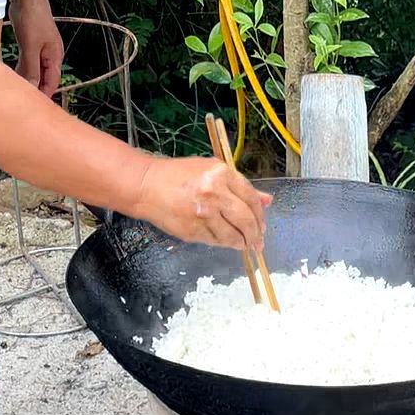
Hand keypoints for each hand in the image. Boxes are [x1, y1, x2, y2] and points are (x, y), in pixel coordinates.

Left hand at [12, 2, 63, 97]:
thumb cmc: (33, 16)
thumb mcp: (31, 46)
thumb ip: (31, 68)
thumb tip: (31, 88)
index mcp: (55, 55)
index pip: (52, 82)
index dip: (44, 96)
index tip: (34, 108)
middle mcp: (49, 53)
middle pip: (43, 78)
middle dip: (34, 90)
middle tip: (21, 103)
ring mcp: (39, 47)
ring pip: (33, 70)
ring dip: (25, 79)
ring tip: (13, 91)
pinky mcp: (29, 42)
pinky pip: (26, 61)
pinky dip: (20, 69)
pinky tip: (10, 74)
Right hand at [131, 157, 273, 250]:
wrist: (147, 186)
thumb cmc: (179, 175)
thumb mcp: (212, 170)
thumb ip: (240, 186)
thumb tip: (267, 200)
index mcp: (221, 174)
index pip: (251, 199)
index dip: (261, 215)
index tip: (263, 225)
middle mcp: (213, 193)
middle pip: (246, 220)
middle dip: (256, 234)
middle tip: (258, 242)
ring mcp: (203, 214)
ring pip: (232, 235)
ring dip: (241, 242)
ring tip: (243, 243)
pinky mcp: (192, 231)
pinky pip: (215, 241)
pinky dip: (223, 243)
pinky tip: (224, 240)